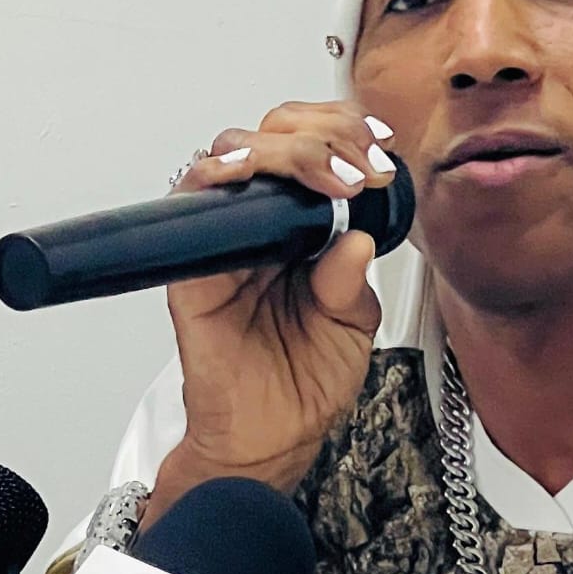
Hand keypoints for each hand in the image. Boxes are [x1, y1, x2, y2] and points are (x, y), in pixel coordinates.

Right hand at [143, 103, 395, 527]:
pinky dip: (217, 175)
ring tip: (333, 177)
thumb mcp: (352, 328)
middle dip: (327, 133)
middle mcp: (262, 224)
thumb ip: (352, 281)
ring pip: (238, 152)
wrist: (268, 441)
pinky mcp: (193, 265)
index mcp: (304, 230)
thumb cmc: (304, 386)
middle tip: (362, 165)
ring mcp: (226, 239)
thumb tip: (355, 238)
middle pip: (278, 135)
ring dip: (286, 149)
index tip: (381, 151)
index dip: (345, 134)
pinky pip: (192, 201)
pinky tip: (255, 176)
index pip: (316, 150)